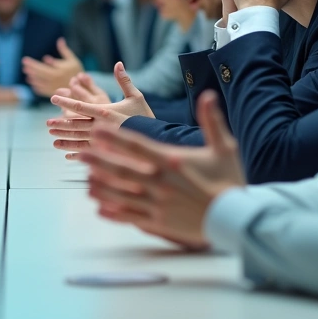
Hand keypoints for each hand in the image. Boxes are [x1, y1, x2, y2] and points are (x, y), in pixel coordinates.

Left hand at [21, 38, 84, 97]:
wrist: (84, 87)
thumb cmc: (77, 71)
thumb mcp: (72, 59)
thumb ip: (64, 50)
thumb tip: (60, 39)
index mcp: (58, 71)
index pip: (42, 66)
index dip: (33, 64)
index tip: (25, 60)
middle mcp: (54, 80)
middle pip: (39, 74)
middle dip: (31, 69)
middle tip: (24, 65)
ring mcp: (53, 87)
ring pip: (39, 83)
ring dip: (32, 78)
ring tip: (27, 73)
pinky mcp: (54, 93)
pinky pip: (43, 91)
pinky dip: (37, 87)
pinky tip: (33, 83)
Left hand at [45, 62, 153, 160]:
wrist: (156, 138)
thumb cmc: (145, 116)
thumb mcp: (136, 96)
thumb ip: (124, 80)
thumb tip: (118, 63)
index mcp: (105, 111)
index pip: (80, 106)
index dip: (65, 102)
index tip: (53, 98)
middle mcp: (101, 126)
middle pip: (76, 124)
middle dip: (60, 124)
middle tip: (47, 124)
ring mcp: (103, 140)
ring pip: (79, 139)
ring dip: (65, 139)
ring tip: (52, 140)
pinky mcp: (107, 151)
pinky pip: (89, 151)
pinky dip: (77, 153)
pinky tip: (67, 155)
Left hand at [81, 91, 245, 248]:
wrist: (236, 219)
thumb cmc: (230, 181)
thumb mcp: (224, 148)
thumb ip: (212, 121)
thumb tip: (207, 95)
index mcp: (171, 162)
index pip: (137, 146)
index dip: (114, 137)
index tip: (97, 128)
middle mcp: (160, 183)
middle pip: (122, 170)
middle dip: (99, 162)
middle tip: (81, 154)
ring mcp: (158, 204)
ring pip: (122, 195)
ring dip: (102, 188)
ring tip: (86, 182)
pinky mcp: (159, 223)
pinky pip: (131, 216)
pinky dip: (114, 213)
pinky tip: (100, 210)